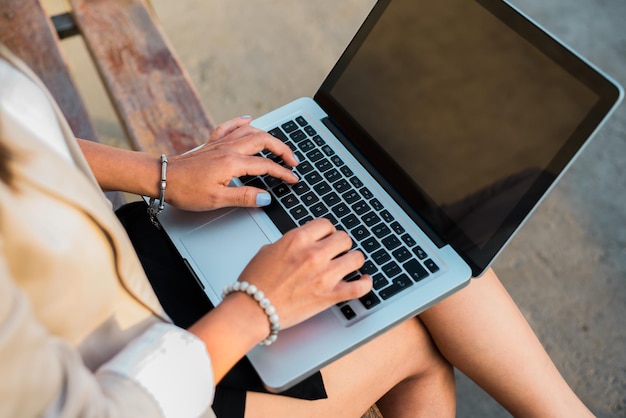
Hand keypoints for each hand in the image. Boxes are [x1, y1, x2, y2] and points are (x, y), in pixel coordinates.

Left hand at [165, 116, 298, 210]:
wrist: (162, 178)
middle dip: (282, 149)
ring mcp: (220, 143)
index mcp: (233, 162)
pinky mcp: (211, 143)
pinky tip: (248, 119)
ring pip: (250, 131)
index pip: (266, 165)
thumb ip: (245, 197)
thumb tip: (266, 197)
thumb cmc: (186, 190)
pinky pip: (230, 126)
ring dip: (268, 136)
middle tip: (293, 161)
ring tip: (278, 146)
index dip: (283, 172)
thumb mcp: (217, 200)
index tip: (293, 179)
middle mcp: (229, 148)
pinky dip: (242, 122)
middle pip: (264, 140)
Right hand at [235, 218, 372, 329]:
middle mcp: (314, 254)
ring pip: (356, 258)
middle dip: (341, 244)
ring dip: (353, 260)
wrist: (253, 309)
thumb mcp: (269, 250)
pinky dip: (365, 283)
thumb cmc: (256, 282)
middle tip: (337, 251)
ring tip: (349, 264)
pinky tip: (365, 280)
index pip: (326, 224)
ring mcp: (324, 275)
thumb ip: (291, 243)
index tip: (327, 237)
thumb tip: (303, 243)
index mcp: (297, 239)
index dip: (327, 231)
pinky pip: (359, 287)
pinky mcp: (329, 295)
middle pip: (344, 238)